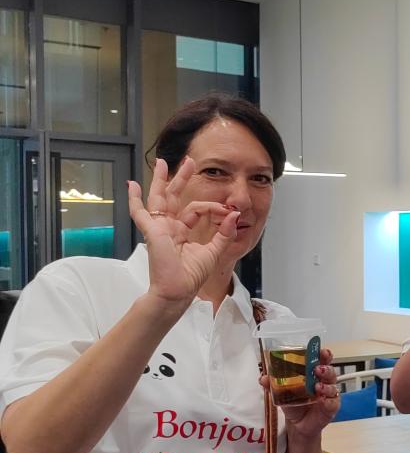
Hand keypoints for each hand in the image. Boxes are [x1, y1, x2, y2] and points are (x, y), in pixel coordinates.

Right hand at [128, 158, 238, 305]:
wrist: (179, 291)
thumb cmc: (192, 276)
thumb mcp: (214, 251)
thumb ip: (224, 233)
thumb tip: (234, 215)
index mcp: (182, 231)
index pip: (196, 209)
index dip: (213, 207)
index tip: (228, 210)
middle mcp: (170, 227)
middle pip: (175, 196)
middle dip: (181, 178)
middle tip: (188, 161)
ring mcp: (159, 228)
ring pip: (159, 198)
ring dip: (162, 180)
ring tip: (162, 163)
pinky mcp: (153, 231)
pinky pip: (140, 213)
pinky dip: (135, 200)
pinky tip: (132, 186)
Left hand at [260, 348, 339, 434]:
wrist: (298, 423)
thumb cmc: (294, 402)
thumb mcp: (282, 392)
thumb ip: (273, 384)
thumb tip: (263, 378)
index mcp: (313, 373)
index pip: (321, 360)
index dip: (323, 355)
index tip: (322, 351)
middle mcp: (323, 381)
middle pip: (330, 371)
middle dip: (326, 368)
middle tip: (318, 368)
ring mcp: (329, 394)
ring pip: (332, 386)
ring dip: (326, 385)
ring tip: (317, 387)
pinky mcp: (331, 407)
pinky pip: (332, 402)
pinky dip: (328, 401)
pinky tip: (322, 400)